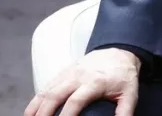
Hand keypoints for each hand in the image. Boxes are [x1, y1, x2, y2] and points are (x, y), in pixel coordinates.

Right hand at [24, 48, 140, 115]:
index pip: (75, 101)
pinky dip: (35, 100)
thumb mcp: (130, 94)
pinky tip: (30, 112)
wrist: (119, 52)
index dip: (66, 115)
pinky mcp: (63, 72)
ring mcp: (68, 73)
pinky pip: (45, 86)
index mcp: (95, 82)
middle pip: (54, 95)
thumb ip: (124, 112)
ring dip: (34, 108)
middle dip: (43, 113)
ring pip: (46, 90)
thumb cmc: (124, 75)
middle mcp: (78, 76)